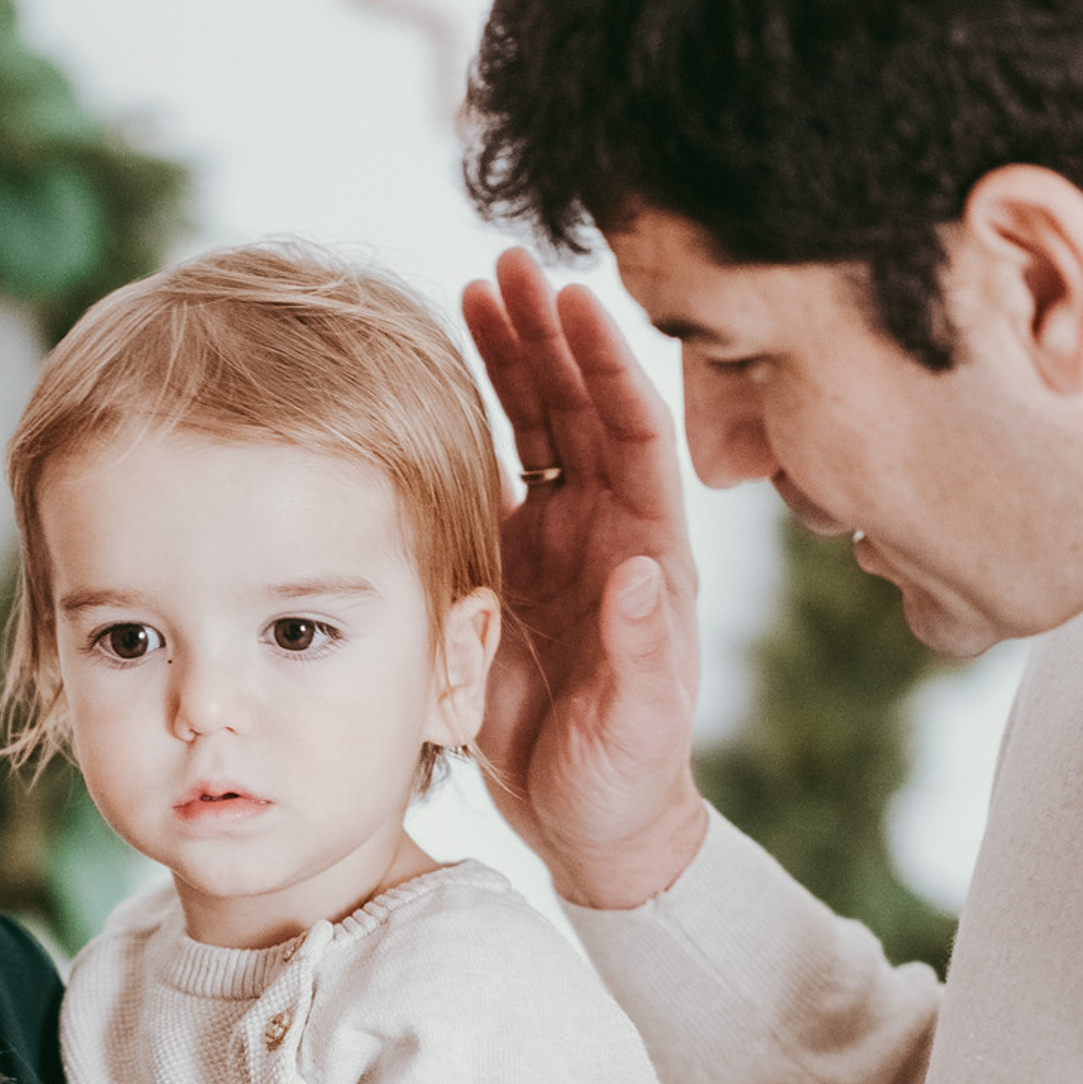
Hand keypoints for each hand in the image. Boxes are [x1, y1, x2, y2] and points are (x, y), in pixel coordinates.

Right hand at [463, 248, 709, 909]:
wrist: (593, 820)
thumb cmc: (625, 776)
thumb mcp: (638, 724)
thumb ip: (641, 653)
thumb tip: (643, 574)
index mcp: (646, 550)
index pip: (632, 434)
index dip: (605, 365)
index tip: (576, 302)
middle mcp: (601, 532)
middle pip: (576, 408)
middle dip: (546, 334)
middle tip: (510, 263)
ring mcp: (550, 544)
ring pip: (531, 427)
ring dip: (507, 358)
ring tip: (474, 288)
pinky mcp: (503, 567)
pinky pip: (486, 474)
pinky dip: (466, 420)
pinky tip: (437, 372)